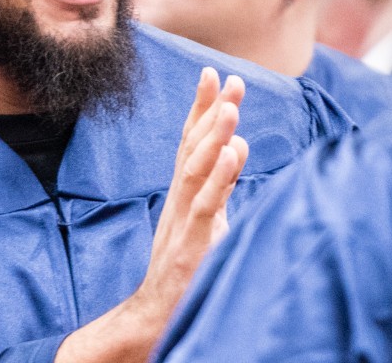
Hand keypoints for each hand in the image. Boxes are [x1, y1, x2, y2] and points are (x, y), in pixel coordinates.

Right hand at [56, 67, 248, 362]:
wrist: (154, 317)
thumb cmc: (185, 270)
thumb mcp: (206, 221)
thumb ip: (220, 185)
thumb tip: (237, 147)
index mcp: (184, 195)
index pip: (192, 143)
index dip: (201, 108)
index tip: (214, 73)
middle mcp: (179, 202)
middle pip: (193, 148)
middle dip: (212, 111)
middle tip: (230, 78)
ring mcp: (182, 223)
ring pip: (196, 172)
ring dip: (214, 136)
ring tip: (232, 107)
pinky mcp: (189, 246)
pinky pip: (204, 207)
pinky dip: (219, 178)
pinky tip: (233, 153)